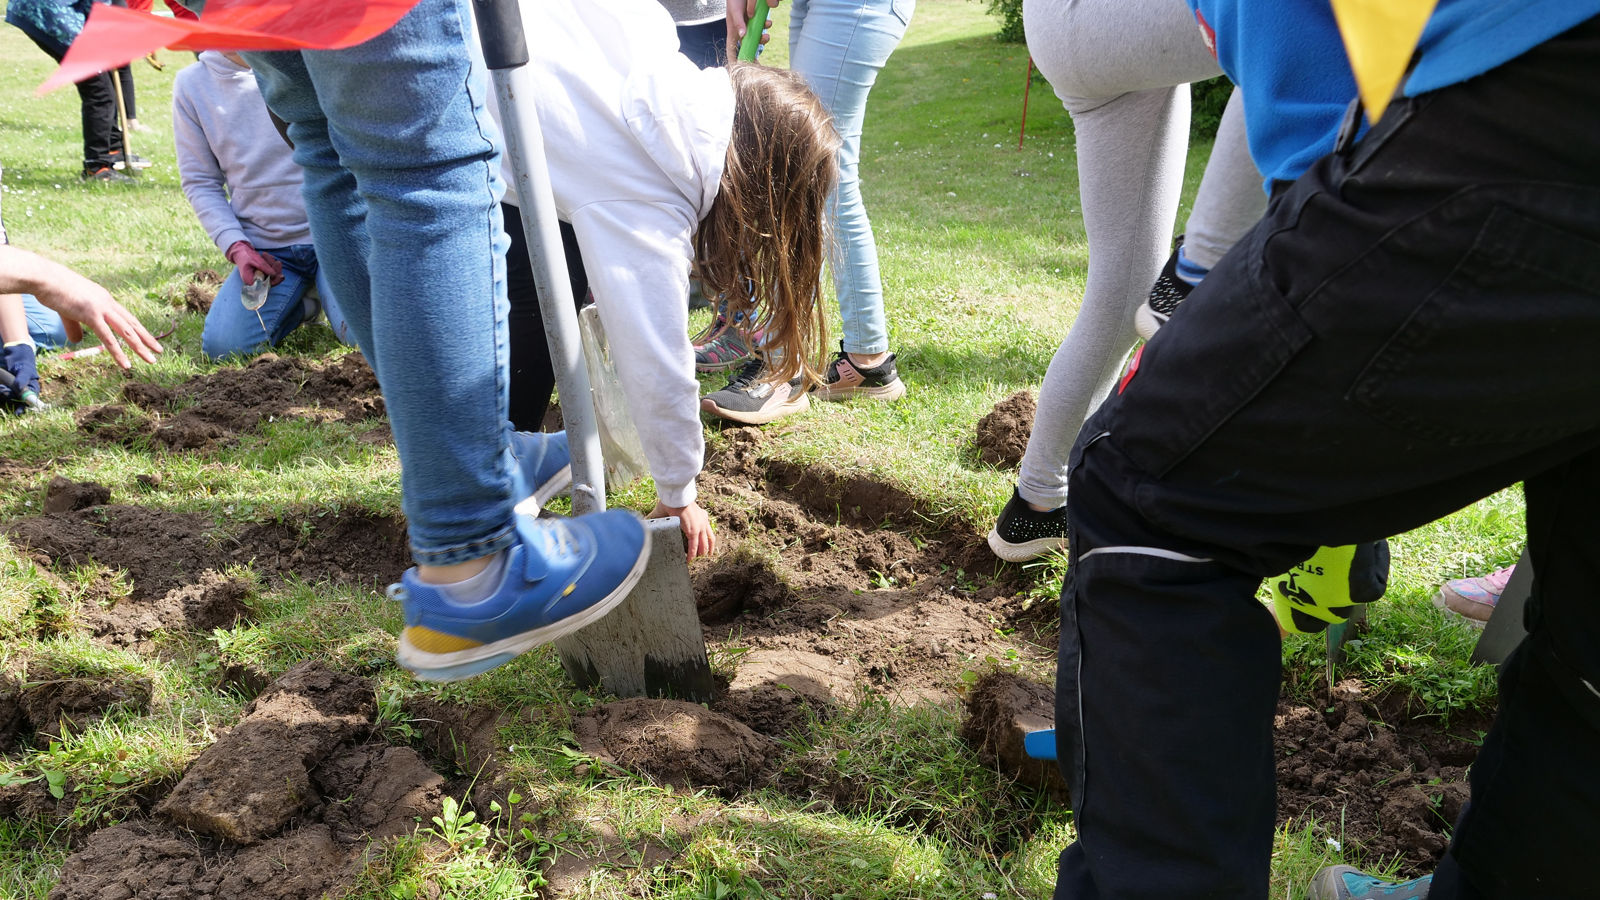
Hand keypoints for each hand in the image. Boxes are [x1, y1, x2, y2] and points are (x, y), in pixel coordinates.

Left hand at [1, 342, 40, 402]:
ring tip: (0, 386)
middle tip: (2, 389)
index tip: (17, 413)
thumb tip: (20, 388)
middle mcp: (23, 391)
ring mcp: (14, 389)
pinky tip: (0, 386)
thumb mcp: (25, 369)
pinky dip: (0, 390)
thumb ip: (23, 379)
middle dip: (9, 397)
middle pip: (17, 401)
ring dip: (3, 392)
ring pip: (8, 396)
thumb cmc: (24, 362)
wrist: (15, 355)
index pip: (29, 402)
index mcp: (32, 389)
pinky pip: (3, 392)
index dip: (23, 408)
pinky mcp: (6, 387)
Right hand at [29, 269, 161, 368]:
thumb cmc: (53, 291)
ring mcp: (101, 308)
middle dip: (147, 338)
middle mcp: (108, 303)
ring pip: (126, 332)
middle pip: (132, 324)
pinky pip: (108, 338)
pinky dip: (118, 352)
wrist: (44, 277)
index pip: (127, 316)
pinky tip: (126, 364)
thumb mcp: (68, 309)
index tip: (149, 338)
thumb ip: (74, 326)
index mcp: (105, 299)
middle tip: (159, 350)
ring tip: (152, 360)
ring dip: (140, 347)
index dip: (139, 328)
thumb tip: (77, 341)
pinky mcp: (91, 314)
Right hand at [225, 240, 283, 286]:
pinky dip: (270, 263)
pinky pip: (270, 270)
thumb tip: (274, 274)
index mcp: (250, 281)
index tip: (281, 276)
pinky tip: (266, 256)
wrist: (239, 251)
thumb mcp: (254, 260)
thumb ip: (263, 267)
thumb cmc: (244, 255)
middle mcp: (255, 282)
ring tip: (265, 255)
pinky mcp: (261, 274)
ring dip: (272, 264)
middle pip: (270, 280)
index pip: (265, 286)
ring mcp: (258, 278)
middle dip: (275, 270)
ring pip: (271, 274)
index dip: (274, 282)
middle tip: (277, 262)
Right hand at [649, 500, 716, 560]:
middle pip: (709, 540)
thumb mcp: (673, 509)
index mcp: (701, 516)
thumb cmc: (672, 500)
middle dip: (706, 550)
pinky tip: (689, 561)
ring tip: (698, 562)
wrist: (674, 497)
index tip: (705, 549)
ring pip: (704, 545)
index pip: (707, 532)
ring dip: (701, 554)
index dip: (706, 542)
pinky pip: (694, 547)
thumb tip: (646, 520)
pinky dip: (692, 555)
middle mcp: (704, 522)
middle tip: (703, 558)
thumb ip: (663, 517)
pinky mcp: (693, 532)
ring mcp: (700, 527)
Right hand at [725, 0, 778, 62]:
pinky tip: (768, 22)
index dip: (734, 61)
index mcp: (732, 31)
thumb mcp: (735, 10)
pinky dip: (766, 26)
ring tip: (768, 32)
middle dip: (755, 50)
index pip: (732, 49)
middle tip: (763, 52)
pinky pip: (761, 27)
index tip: (739, 72)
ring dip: (763, 38)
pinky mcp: (755, 20)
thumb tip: (742, 36)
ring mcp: (748, 26)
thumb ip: (738, 23)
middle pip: (747, 46)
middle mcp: (740, 30)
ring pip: (756, 37)